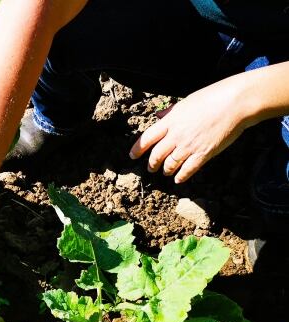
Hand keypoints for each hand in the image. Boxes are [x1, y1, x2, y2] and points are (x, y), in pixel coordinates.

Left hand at [129, 79, 251, 182]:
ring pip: (170, 164)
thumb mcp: (185, 102)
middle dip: (151, 164)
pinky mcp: (204, 154)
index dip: (137, 149)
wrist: (235, 103)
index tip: (132, 156)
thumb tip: (158, 116)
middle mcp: (176, 135)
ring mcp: (189, 146)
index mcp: (170, 121)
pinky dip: (181, 176)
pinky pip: (188, 170)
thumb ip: (170, 112)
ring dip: (166, 170)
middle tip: (151, 168)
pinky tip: (178, 179)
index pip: (146, 138)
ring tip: (166, 172)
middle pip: (156, 155)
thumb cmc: (212, 98)